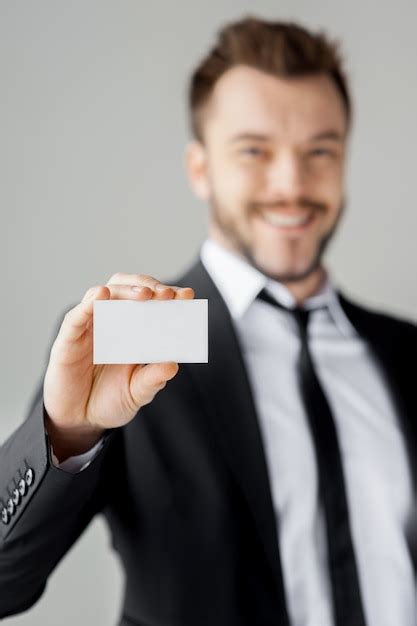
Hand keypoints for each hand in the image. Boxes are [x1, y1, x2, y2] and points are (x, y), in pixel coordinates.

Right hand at [43, 273, 193, 459]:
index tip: (187, 296)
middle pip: (127, 287)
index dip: (168, 295)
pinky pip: (77, 316)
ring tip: (144, 294)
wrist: (79, 420)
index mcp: (133, 330)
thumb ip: (153, 379)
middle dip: (148, 286)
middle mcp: (111, 322)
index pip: (150, 302)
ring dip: (125, 290)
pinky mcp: (68, 339)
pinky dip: (89, 303)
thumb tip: (172, 365)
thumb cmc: (108, 400)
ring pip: (103, 294)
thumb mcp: (137, 393)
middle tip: (167, 294)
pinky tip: (102, 295)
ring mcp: (89, 328)